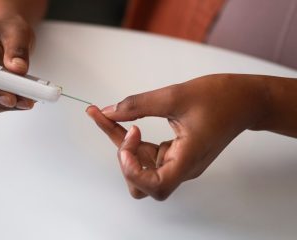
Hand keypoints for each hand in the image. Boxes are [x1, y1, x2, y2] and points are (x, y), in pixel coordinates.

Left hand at [87, 74, 268, 199]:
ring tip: (110, 117)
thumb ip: (137, 105)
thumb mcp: (175, 96)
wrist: (244, 101)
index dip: (135, 171)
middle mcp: (182, 168)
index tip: (128, 139)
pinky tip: (124, 122)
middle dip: (123, 155)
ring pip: (141, 168)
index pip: (156, 186)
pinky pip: (147, 155)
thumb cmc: (220, 98)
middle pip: (141, 181)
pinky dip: (132, 141)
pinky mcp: (175, 154)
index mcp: (188, 160)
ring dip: (123, 146)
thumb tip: (108, 112)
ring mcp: (178, 163)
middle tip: (112, 121)